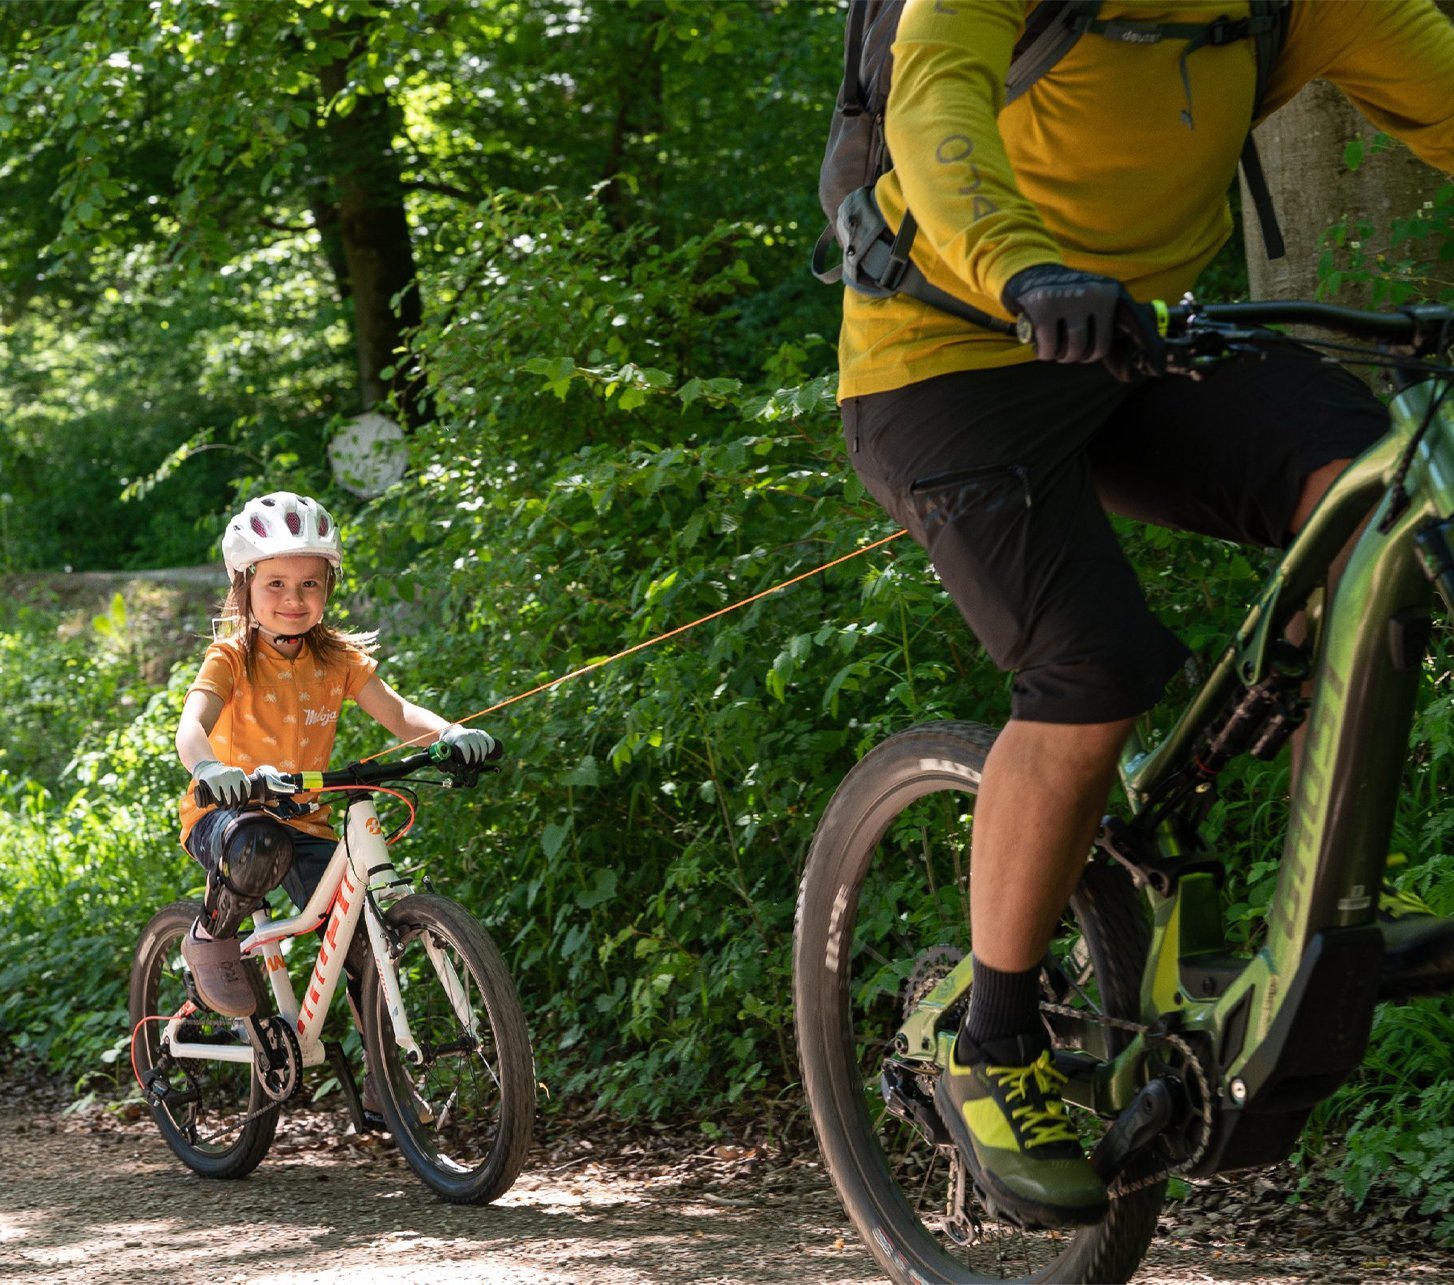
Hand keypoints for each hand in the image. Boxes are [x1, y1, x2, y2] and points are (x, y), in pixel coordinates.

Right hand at [192, 759, 248, 807]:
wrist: (208, 768)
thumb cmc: (224, 776)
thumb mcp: (235, 776)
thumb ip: (241, 784)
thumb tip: (245, 802)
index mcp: (239, 772)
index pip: (247, 788)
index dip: (246, 798)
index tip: (242, 804)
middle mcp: (231, 773)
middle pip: (237, 794)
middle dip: (236, 803)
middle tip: (233, 807)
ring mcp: (221, 776)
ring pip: (228, 796)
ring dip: (227, 804)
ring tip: (226, 807)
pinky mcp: (212, 780)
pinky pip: (218, 795)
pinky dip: (219, 801)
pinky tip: (219, 803)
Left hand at [439, 724, 497, 764]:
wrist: (452, 732)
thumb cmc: (449, 745)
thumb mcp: (446, 750)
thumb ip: (447, 760)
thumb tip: (448, 771)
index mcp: (460, 738)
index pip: (466, 748)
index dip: (467, 757)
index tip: (466, 764)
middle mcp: (469, 734)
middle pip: (477, 748)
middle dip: (476, 760)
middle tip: (473, 767)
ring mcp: (476, 733)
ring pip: (484, 745)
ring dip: (483, 756)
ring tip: (479, 762)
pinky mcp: (482, 734)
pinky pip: (489, 741)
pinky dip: (490, 748)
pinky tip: (488, 753)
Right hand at [1002, 264, 1132, 364]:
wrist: (1031, 273)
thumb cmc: (1068, 295)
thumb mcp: (1095, 297)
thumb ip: (1112, 317)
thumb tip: (1138, 347)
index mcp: (1109, 293)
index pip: (1106, 343)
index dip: (1092, 354)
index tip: (1082, 351)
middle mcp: (1092, 294)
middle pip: (1087, 349)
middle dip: (1074, 356)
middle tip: (1065, 350)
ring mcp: (1067, 299)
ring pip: (1069, 350)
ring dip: (1059, 356)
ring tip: (1054, 348)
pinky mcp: (1043, 308)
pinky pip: (1048, 348)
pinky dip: (1043, 353)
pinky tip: (1040, 347)